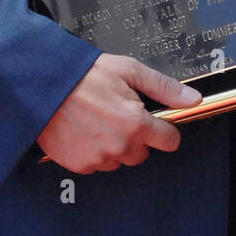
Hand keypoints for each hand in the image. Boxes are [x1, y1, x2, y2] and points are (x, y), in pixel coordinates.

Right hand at [37, 54, 201, 173]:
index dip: (165, 130)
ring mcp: (98, 158)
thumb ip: (164, 88)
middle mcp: (119, 145)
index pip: (169, 141)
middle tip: (119, 115)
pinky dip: (94, 152)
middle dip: (137, 137)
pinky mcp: (79, 165)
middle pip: (143, 153)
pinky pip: (97, 165)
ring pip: (119, 160)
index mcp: (136, 123)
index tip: (158, 124)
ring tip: (99, 121)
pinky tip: (85, 131)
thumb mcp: (129, 71)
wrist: (43, 85)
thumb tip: (192, 99)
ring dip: (115, 146)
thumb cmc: (84, 75)